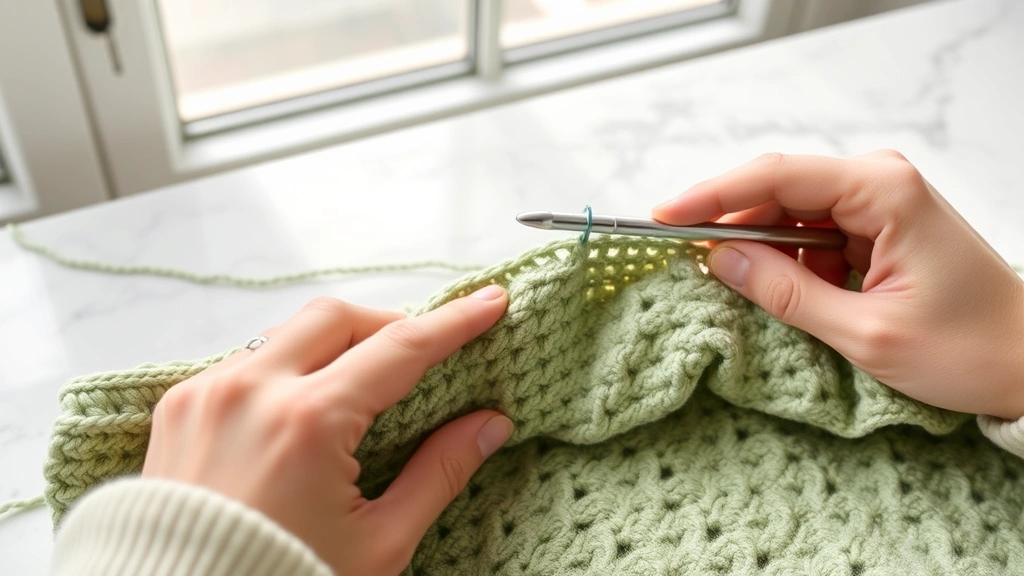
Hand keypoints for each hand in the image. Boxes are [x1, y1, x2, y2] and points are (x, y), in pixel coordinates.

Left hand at [142, 286, 513, 574]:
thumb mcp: (378, 543)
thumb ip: (438, 473)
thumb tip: (489, 425)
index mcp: (307, 423)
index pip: (400, 349)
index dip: (453, 323)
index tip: (489, 302)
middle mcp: (251, 391)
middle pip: (338, 317)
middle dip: (387, 325)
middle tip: (420, 356)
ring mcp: (206, 393)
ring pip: (287, 332)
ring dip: (333, 345)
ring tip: (361, 386)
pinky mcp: (178, 406)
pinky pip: (245, 360)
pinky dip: (286, 368)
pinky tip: (303, 405)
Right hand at [653, 151, 1023, 419]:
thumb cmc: (968, 348)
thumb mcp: (865, 333)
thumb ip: (785, 292)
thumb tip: (718, 260)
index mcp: (884, 191)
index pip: (776, 176)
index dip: (712, 195)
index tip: (663, 217)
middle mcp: (879, 183)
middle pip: (777, 191)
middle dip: (729, 226)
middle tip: (682, 260)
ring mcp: (878, 203)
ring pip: (789, 214)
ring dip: (759, 250)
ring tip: (732, 288)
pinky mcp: (875, 226)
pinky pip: (810, 234)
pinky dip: (785, 262)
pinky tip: (775, 292)